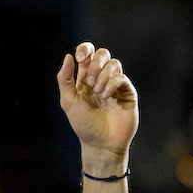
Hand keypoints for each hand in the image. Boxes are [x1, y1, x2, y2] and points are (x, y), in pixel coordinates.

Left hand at [57, 42, 138, 158]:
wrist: (101, 143)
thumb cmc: (83, 125)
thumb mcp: (68, 102)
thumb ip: (65, 80)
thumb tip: (68, 56)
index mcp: (84, 80)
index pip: (87, 54)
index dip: (85, 49)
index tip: (81, 57)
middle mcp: (100, 79)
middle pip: (102, 54)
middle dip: (95, 63)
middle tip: (89, 82)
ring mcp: (115, 85)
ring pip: (114, 63)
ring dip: (103, 76)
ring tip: (98, 93)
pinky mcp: (127, 92)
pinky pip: (121, 77)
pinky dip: (112, 83)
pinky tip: (106, 96)